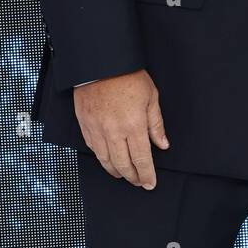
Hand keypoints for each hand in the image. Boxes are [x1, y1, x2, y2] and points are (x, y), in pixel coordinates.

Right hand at [73, 69, 168, 188]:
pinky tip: (108, 160)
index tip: (150, 183)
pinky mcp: (85, 126)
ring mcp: (97, 130)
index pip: (142, 159)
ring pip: (105, 161)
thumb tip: (162, 144)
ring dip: (116, 171)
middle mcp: (114, 132)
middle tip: (139, 182)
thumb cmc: (128, 77)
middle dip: (132, 177)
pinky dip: (102, 158)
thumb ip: (156, 124)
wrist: (101, 63)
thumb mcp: (151, 97)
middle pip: (123, 165)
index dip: (146, 174)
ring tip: (124, 175)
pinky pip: (93, 149)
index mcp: (133, 125)